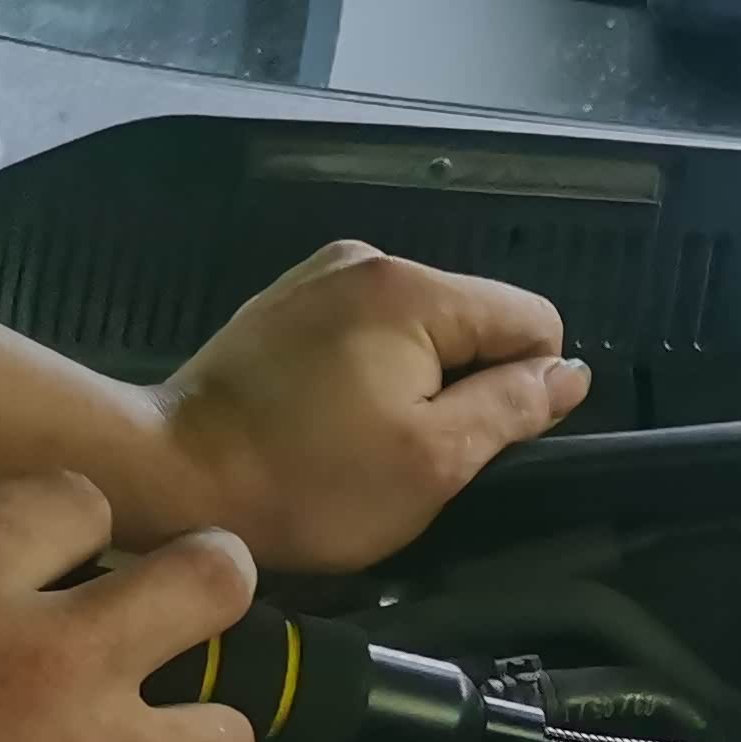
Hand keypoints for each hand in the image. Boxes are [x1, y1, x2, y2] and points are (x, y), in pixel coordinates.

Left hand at [139, 240, 591, 571]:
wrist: (171, 475)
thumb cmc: (311, 480)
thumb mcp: (435, 460)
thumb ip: (513, 407)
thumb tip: (569, 373)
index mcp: (417, 291)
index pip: (534, 321)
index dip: (527, 390)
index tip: (475, 443)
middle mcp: (371, 261)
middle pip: (476, 322)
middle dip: (465, 387)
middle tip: (410, 452)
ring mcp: (321, 277)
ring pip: (424, 332)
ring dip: (416, 386)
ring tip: (364, 440)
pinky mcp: (285, 306)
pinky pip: (369, 334)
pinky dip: (370, 376)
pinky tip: (330, 420)